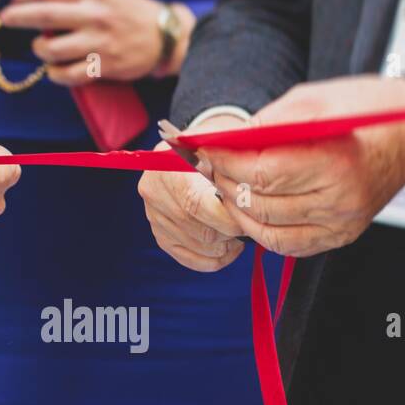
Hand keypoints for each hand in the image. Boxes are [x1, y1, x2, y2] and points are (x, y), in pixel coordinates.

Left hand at [0, 0, 194, 84]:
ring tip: (42, 48)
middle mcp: (94, 15)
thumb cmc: (128, 11)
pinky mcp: (103, 67)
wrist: (163, 36)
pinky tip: (56, 70)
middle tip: (6, 18)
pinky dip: (55, 74)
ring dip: (39, 49)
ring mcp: (98, 42)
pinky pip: (67, 75)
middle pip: (44, 15)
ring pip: (51, 49)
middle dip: (18, 16)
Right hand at [138, 113, 248, 271]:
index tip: (250, 214)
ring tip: (240, 234)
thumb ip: (231, 164)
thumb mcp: (220, 145)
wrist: (188, 151)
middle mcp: (154, 193)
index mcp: (167, 167)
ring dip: (226, 246)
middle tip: (249, 225)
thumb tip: (249, 195)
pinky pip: (191, 259)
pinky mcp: (161, 236)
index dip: (229, 216)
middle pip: (201, 230)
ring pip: (199, 247)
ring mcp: (155, 218)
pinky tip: (229, 248)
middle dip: (231, 233)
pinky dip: (215, 259)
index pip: (198, 205)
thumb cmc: (211, 149)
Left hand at [197, 76, 404, 257]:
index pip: (261, 171)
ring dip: (238, 208)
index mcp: (334, 161)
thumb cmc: (361, 110)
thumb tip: (220, 141)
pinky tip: (251, 209)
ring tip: (226, 185)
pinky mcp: (341, 236)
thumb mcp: (311, 101)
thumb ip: (264, 124)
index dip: (225, 161)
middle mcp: (339, 200)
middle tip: (208, 165)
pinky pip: (288, 245)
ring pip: (267, 229)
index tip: (202, 148)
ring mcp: (341, 223)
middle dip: (225, 182)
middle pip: (260, 202)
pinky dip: (261, 229)